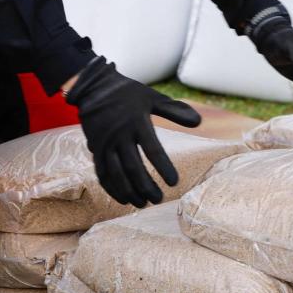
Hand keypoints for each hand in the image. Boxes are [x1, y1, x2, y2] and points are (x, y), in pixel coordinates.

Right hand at [63, 57, 201, 207]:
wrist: (93, 88)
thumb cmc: (128, 94)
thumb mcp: (152, 98)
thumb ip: (175, 111)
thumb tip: (199, 122)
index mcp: (137, 122)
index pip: (152, 149)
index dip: (163, 167)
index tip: (174, 182)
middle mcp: (119, 135)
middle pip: (133, 167)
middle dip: (146, 186)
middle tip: (159, 200)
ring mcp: (105, 144)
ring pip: (116, 174)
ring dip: (129, 192)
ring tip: (143, 204)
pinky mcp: (95, 150)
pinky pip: (102, 173)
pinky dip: (112, 189)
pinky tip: (124, 200)